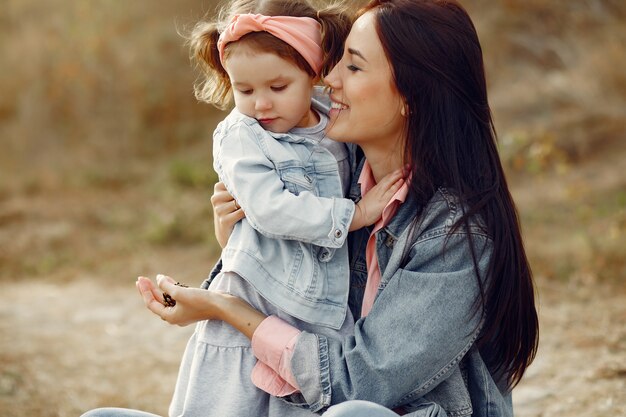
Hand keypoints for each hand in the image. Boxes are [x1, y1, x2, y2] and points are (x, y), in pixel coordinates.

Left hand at [136, 274, 266, 339]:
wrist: (222, 305)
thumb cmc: (201, 301)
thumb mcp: (180, 292)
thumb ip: (166, 285)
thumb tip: (158, 279)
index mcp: (170, 317)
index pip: (152, 303)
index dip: (145, 291)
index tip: (140, 280)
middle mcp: (175, 316)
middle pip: (157, 302)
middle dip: (150, 290)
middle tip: (141, 279)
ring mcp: (183, 311)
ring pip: (167, 300)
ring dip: (160, 289)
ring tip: (153, 278)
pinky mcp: (190, 306)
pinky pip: (176, 298)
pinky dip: (171, 289)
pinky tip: (169, 280)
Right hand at [211, 182, 244, 247]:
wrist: (228, 234)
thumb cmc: (235, 211)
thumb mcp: (235, 196)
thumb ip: (239, 187)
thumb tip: (253, 179)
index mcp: (218, 188)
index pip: (236, 180)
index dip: (244, 187)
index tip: (249, 190)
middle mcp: (215, 198)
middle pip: (238, 191)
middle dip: (245, 197)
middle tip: (248, 204)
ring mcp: (218, 210)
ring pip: (240, 202)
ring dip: (246, 207)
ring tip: (246, 211)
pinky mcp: (224, 220)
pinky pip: (241, 212)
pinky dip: (246, 214)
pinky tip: (246, 217)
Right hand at [349, 167, 404, 230]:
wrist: (358, 214)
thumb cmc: (365, 208)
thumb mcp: (372, 198)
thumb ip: (379, 194)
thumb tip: (387, 193)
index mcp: (376, 188)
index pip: (386, 178)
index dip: (394, 173)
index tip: (402, 169)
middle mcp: (378, 189)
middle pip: (389, 177)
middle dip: (399, 171)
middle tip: (407, 166)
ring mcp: (381, 194)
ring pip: (391, 182)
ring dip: (399, 175)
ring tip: (406, 170)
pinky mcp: (383, 201)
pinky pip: (391, 191)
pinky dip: (397, 185)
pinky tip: (402, 181)